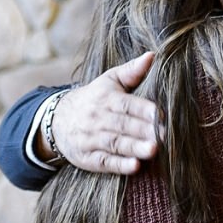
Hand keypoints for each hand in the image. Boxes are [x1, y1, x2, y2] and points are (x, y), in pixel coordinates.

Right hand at [51, 52, 159, 173]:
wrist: (58, 120)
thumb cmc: (94, 98)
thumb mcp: (109, 81)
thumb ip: (132, 71)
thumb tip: (153, 55)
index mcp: (106, 98)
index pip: (126, 104)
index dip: (144, 109)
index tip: (162, 114)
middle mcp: (98, 118)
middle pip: (123, 125)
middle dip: (144, 130)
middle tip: (165, 136)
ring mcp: (91, 139)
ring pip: (115, 143)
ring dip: (134, 148)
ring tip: (153, 150)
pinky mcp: (88, 158)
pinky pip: (104, 162)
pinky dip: (119, 165)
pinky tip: (135, 167)